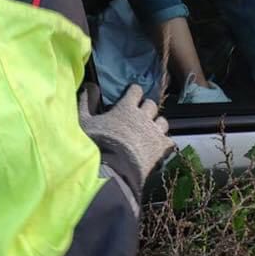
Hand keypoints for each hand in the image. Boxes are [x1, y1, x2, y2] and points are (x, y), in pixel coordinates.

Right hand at [79, 84, 173, 199]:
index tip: (130, 97)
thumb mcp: (84, 122)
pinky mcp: (162, 149)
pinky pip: (169, 141)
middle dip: (146, 108)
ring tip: (149, 133)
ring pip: (162, 121)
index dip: (134, 93)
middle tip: (138, 117)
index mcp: (126, 108)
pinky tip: (157, 148)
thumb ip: (86, 102)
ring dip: (156, 125)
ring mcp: (155, 133)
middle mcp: (144, 117)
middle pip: (151, 105)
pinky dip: (164, 143)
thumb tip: (91, 85)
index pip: (136, 91)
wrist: (112, 170)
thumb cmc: (96, 144)